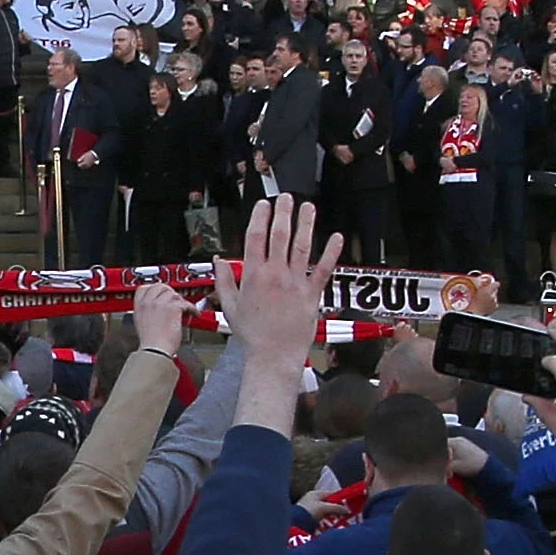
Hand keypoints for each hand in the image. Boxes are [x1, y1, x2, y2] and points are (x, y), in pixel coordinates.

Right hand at [133, 278, 188, 363]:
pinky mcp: (173, 307)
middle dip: (170, 292)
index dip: (154, 288)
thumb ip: (147, 312)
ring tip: (184, 309)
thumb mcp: (142, 323)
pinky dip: (192, 308)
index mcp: (139, 305)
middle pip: (160, 287)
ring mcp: (160, 303)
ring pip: (174, 294)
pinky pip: (186, 303)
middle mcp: (148, 302)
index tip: (161, 292)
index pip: (144, 288)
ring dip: (181, 301)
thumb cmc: (151, 343)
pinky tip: (193, 313)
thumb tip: (157, 308)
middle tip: (175, 299)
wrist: (155, 350)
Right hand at [213, 194, 336, 385]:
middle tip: (286, 198)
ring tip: (307, 207)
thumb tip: (218, 261)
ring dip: (306, 224)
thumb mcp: (230, 307)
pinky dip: (331, 253)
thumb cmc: (252, 335)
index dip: (260, 217)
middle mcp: (275, 275)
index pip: (256, 238)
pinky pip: (324, 269)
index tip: (263, 204)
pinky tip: (336, 237)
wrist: (273, 356)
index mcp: (254, 276)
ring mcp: (296, 284)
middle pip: (280, 236)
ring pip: (302, 247)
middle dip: (283, 213)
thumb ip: (224, 281)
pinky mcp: (312, 294)